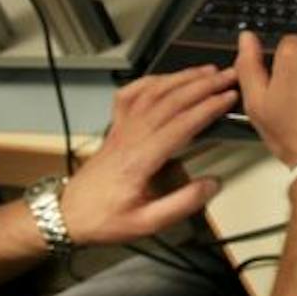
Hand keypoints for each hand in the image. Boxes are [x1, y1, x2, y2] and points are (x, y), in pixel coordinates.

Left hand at [57, 65, 238, 245]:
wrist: (68, 215)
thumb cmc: (104, 220)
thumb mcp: (146, 224)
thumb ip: (181, 204)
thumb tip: (212, 185)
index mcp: (139, 160)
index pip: (180, 124)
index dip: (207, 108)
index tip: (228, 98)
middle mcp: (129, 138)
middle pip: (170, 101)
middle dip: (202, 85)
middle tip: (227, 76)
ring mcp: (120, 130)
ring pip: (152, 93)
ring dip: (181, 78)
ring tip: (207, 71)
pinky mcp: (114, 129)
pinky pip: (130, 96)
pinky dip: (149, 81)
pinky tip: (165, 78)